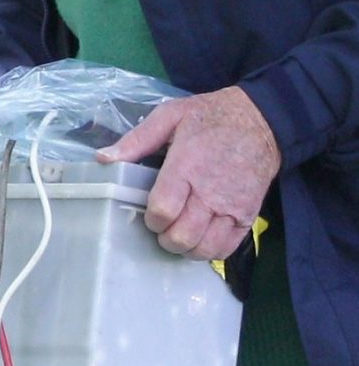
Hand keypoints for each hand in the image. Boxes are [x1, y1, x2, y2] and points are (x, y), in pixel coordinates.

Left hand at [97, 87, 280, 259]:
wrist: (262, 120)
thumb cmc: (210, 117)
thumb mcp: (170, 116)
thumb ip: (136, 140)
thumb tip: (102, 158)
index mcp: (186, 166)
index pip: (162, 211)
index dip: (151, 219)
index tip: (150, 213)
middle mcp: (209, 192)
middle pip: (181, 236)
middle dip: (165, 238)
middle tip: (164, 227)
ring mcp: (231, 207)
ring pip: (203, 247)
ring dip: (186, 247)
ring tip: (180, 234)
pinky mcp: (248, 216)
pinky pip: (226, 248)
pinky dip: (209, 250)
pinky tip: (201, 237)